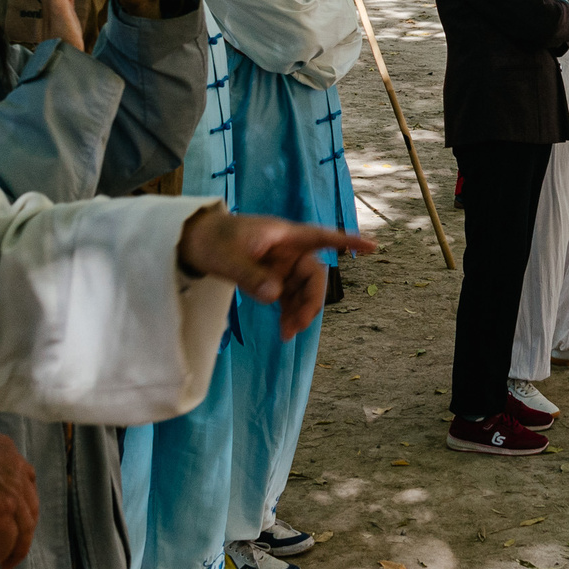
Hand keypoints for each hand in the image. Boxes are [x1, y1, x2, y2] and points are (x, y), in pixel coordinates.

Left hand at [177, 207, 373, 338]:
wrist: (195, 243)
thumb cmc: (213, 239)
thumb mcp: (227, 257)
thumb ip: (250, 275)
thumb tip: (275, 296)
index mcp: (285, 235)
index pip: (323, 237)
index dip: (348, 241)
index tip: (373, 246)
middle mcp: (290, 250)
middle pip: (314, 275)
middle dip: (311, 300)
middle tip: (296, 325)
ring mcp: (282, 266)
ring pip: (303, 291)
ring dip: (300, 311)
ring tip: (286, 333)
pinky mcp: (272, 280)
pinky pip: (289, 298)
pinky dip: (289, 313)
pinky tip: (284, 329)